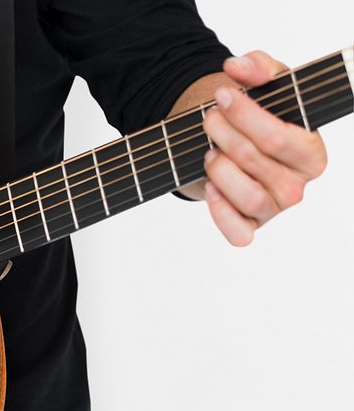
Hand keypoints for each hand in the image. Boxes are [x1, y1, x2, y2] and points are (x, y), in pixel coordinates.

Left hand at [201, 51, 327, 245]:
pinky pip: (239, 233)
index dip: (245, 115)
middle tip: (209, 118)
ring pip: (247, 197)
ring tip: (209, 152)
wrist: (232, 144)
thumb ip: (259, 67)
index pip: (278, 137)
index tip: (222, 95)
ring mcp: (274, 208)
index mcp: (311, 151)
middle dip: (223, 134)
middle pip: (255, 161)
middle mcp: (298, 183)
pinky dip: (220, 212)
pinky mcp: (251, 226)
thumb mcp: (264, 86)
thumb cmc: (256, 118)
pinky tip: (209, 187)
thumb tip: (238, 67)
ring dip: (219, 170)